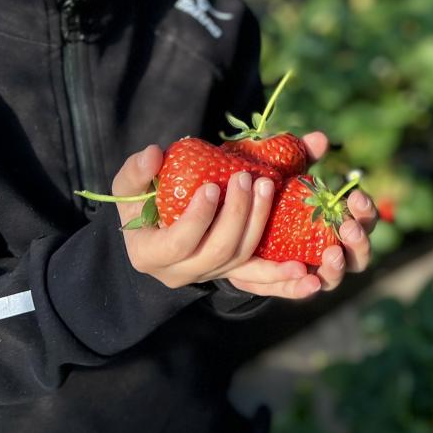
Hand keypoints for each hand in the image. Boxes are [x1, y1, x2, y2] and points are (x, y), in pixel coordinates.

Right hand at [112, 145, 289, 290]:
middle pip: (217, 251)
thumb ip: (137, 170)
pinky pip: (258, 278)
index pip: (178, 243)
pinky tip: (302, 270)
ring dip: (258, 223)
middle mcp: (181, 272)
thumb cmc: (140, 203)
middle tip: (247, 178)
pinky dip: (280, 276)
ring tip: (268, 188)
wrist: (155, 226)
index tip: (212, 187)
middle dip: (236, 214)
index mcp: (151, 254)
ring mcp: (210, 274)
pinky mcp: (232, 271)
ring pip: (241, 258)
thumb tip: (152, 154)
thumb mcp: (130, 186)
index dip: (197, 219)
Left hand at [224, 130, 378, 298]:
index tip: (355, 196)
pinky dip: (306, 288)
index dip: (365, 210)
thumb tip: (320, 138)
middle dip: (359, 241)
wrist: (229, 221)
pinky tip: (309, 280)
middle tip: (348, 227)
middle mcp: (330, 249)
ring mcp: (309, 271)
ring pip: (334, 277)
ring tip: (330, 253)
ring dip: (337, 267)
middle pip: (359, 253)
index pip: (363, 219)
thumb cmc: (267, 194)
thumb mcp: (282, 171)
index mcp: (337, 221)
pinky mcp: (283, 284)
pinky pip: (298, 291)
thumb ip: (301, 156)